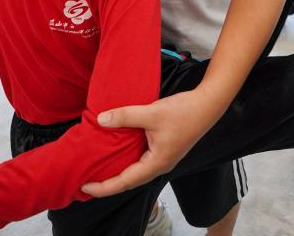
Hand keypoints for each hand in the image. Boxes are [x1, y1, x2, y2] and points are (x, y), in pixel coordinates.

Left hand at [80, 89, 223, 196]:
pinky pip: (142, 161)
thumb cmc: (183, 112)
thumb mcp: (151, 113)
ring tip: (99, 169)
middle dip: (108, 184)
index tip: (84, 188)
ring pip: (136, 171)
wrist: (208, 105)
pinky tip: (118, 152)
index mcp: (156, 163)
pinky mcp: (165, 150)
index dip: (103, 187)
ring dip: (118, 172)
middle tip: (86, 182)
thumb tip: (100, 119)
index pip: (124, 182)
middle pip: (129, 181)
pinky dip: (128, 160)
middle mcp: (159, 165)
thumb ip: (125, 116)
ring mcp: (163, 158)